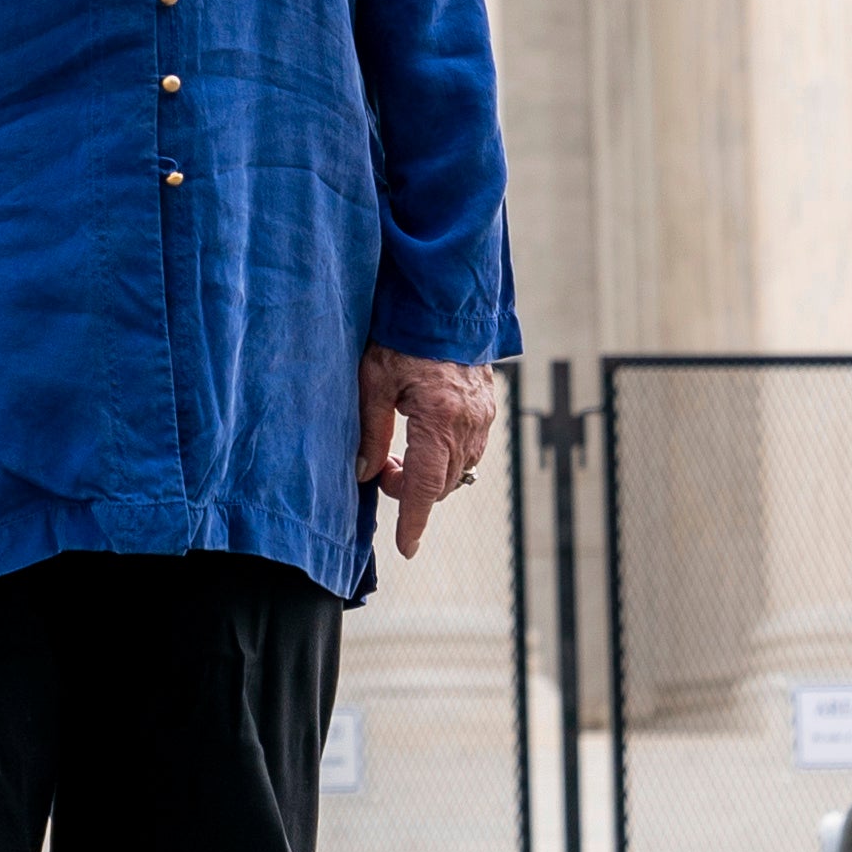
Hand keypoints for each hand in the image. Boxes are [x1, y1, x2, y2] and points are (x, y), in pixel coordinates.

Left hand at [358, 352, 499, 558]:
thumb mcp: (374, 380)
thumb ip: (370, 431)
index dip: (413, 521)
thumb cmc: (404, 334)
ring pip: (456, 470)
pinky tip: (422, 439)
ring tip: (396, 454)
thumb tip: (364, 474)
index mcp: (438, 418)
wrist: (447, 302)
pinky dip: (444, 457)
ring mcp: (483, 418)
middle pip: (440, 483)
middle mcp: (467, 424)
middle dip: (409, 490)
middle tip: (379, 469)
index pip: (424, 486)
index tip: (405, 548)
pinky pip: (468, 450)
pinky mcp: (487, 409)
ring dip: (427, 474)